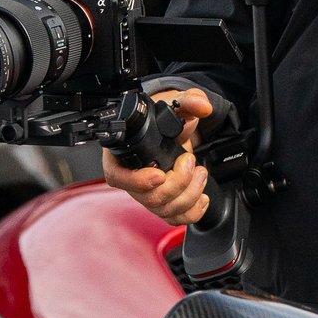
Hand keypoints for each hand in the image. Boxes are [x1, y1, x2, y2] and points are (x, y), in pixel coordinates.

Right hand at [105, 83, 212, 227]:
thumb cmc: (166, 119)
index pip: (116, 176)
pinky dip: (192, 212)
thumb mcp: (176, 104)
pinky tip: (202, 196)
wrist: (174, 130)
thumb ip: (189, 99)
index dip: (138, 181)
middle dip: (177, 183)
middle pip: (147, 197)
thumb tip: (201, 105)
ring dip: (188, 195)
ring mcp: (146, 193)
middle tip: (189, 161)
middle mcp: (131, 177)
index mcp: (122, 154)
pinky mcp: (162, 203)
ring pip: (163, 210)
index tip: (160, 174)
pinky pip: (173, 218)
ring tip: (200, 173)